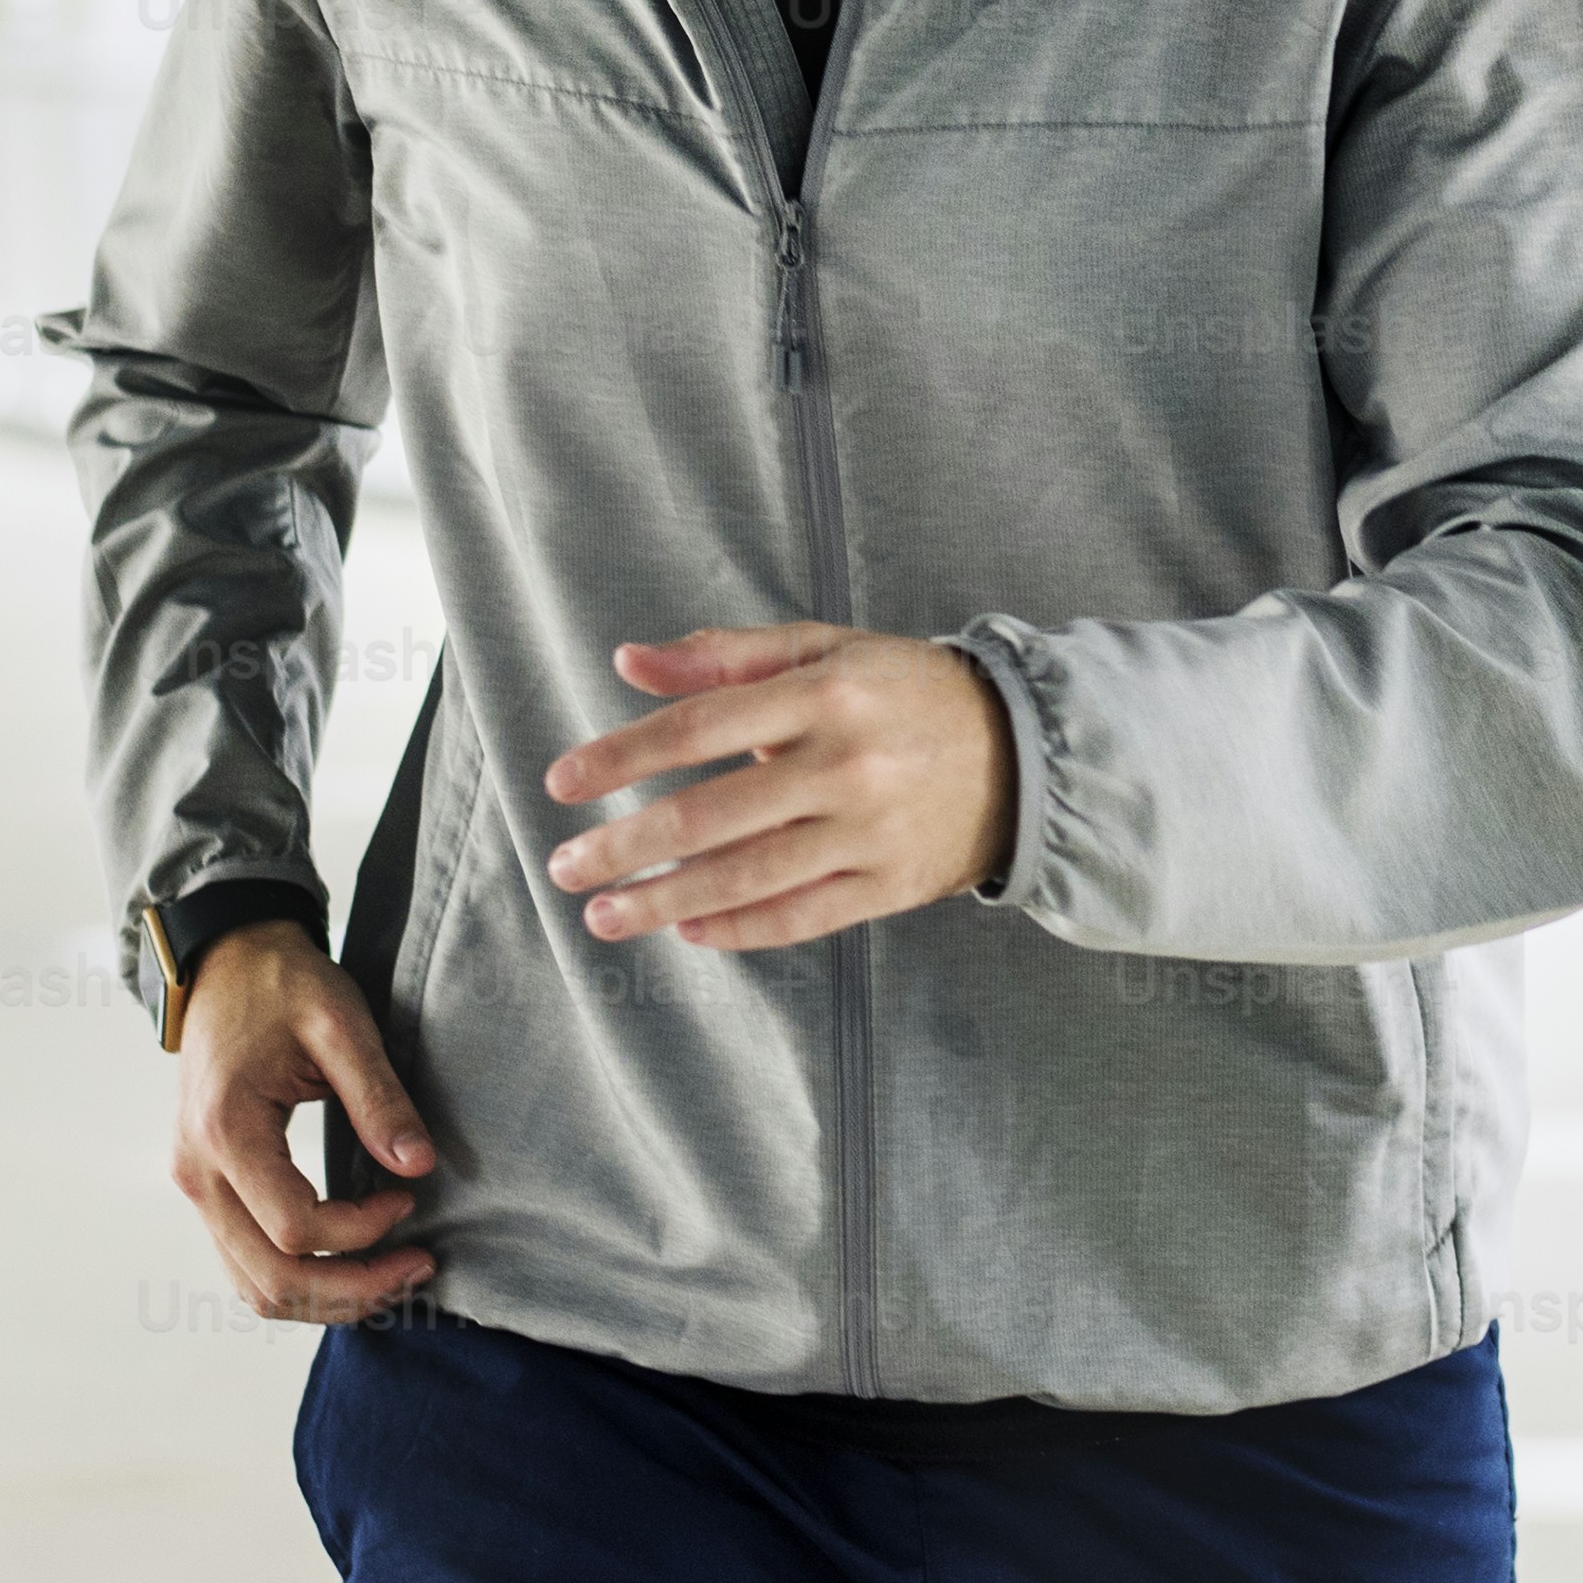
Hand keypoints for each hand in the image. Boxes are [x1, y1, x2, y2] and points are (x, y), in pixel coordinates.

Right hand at [167, 924, 443, 1326]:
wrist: (226, 964)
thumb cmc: (282, 985)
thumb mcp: (341, 1024)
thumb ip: (379, 1098)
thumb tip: (419, 1166)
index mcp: (225, 1131)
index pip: (296, 1228)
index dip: (364, 1231)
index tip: (410, 1198)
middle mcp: (197, 1172)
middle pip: (271, 1279)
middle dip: (354, 1290)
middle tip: (419, 1267)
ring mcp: (194, 1186)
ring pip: (255, 1288)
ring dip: (328, 1299)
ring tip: (394, 1278)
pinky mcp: (207, 1189)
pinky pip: (247, 1265)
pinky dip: (300, 1282)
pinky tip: (353, 1264)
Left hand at [542, 623, 1016, 949]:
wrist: (1021, 751)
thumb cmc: (902, 692)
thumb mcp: (823, 650)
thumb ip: (724, 655)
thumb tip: (627, 661)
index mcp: (821, 693)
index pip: (696, 728)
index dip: (620, 757)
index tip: (561, 784)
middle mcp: (843, 764)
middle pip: (708, 816)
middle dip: (623, 846)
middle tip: (565, 866)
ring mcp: (868, 831)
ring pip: (745, 878)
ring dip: (663, 902)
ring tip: (604, 915)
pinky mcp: (890, 884)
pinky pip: (801, 918)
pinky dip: (740, 930)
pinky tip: (688, 932)